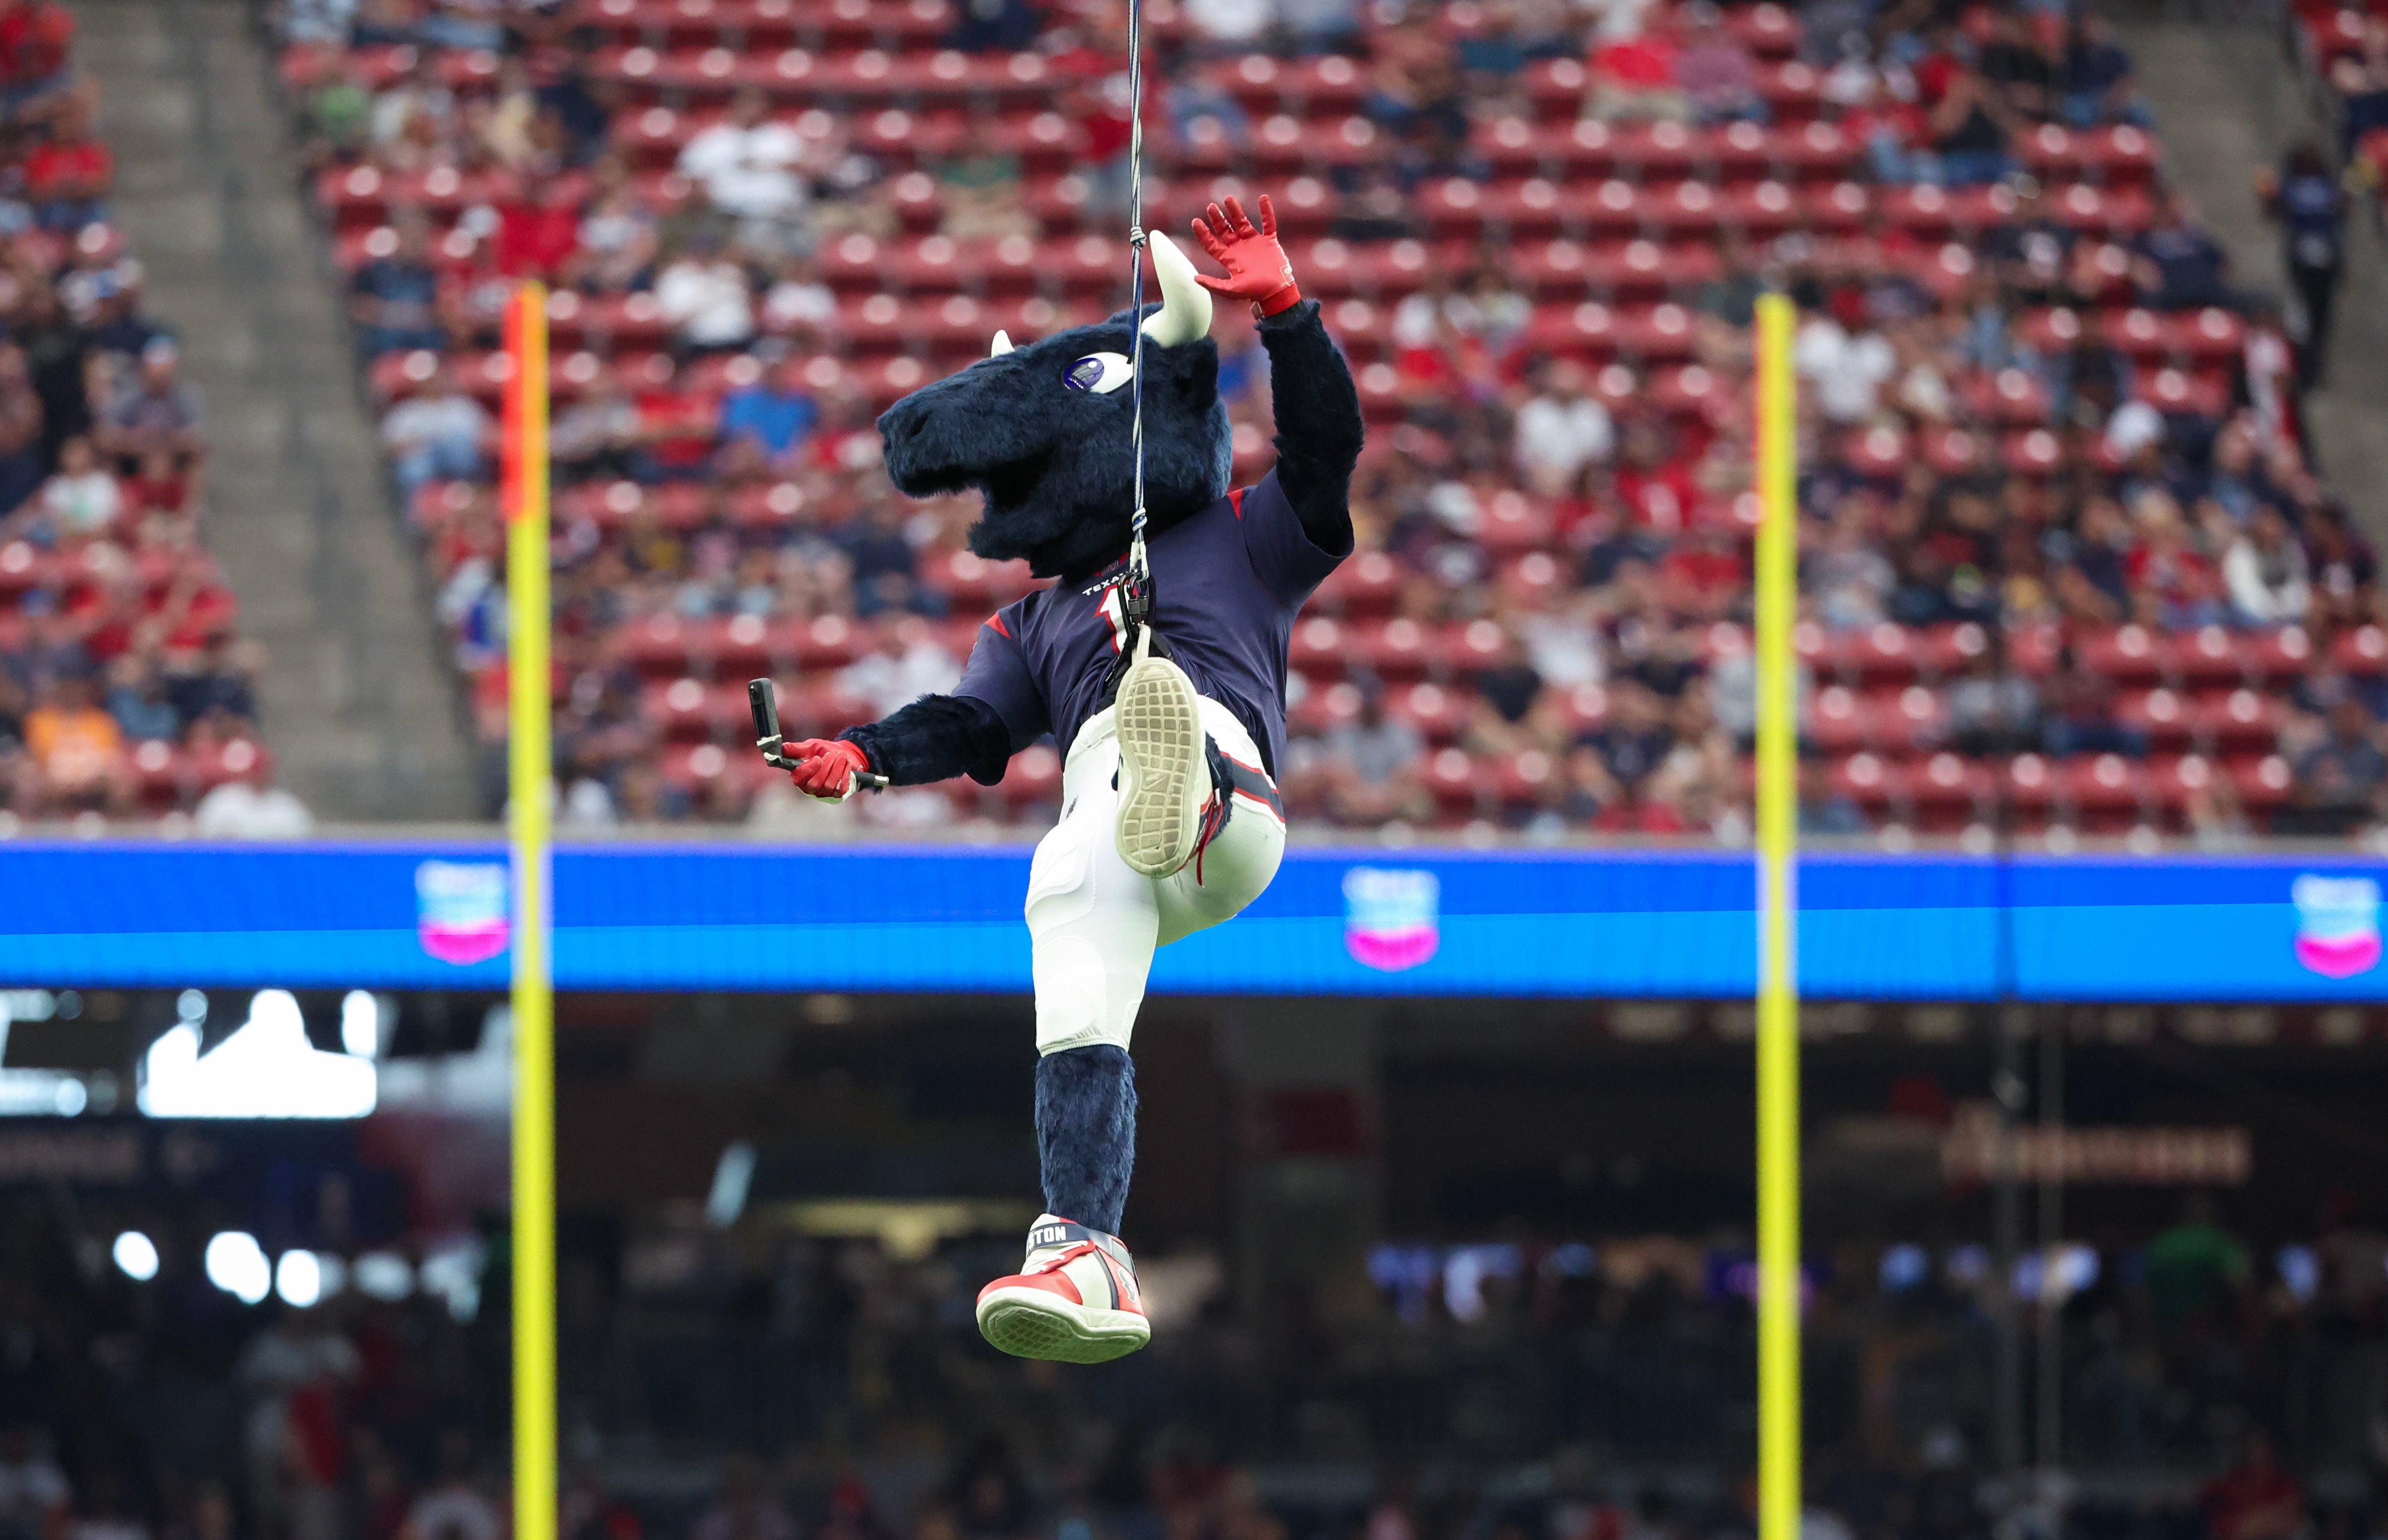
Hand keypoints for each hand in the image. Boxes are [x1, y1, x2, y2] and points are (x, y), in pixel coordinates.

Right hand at [786, 738, 868, 799]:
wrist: (845, 753)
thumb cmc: (824, 751)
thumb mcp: (810, 747)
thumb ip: (796, 749)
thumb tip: (781, 748)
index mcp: (800, 776)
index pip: (797, 779)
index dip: (807, 769)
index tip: (817, 758)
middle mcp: (810, 788)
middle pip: (814, 784)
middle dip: (825, 768)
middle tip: (831, 755)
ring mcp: (824, 793)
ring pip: (828, 785)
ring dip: (837, 768)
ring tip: (841, 756)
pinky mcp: (837, 795)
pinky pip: (841, 788)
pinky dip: (845, 774)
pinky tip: (847, 764)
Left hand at [1189, 195, 1300, 316]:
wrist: (1276, 291)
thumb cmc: (1254, 292)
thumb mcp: (1230, 290)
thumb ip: (1213, 284)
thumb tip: (1194, 278)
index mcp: (1229, 258)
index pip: (1212, 243)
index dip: (1203, 233)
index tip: (1196, 221)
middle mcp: (1239, 248)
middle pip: (1225, 229)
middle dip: (1217, 218)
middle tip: (1211, 207)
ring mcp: (1254, 243)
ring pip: (1242, 222)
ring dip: (1235, 211)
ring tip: (1228, 199)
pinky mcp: (1269, 241)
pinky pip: (1268, 223)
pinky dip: (1266, 211)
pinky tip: (1263, 198)